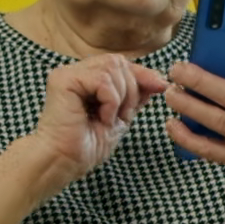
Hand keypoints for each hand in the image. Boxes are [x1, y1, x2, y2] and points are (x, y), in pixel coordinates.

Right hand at [32, 52, 169, 180]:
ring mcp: (68, 73)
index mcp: (87, 79)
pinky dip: (110, 100)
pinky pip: (102, 79)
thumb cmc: (86, 146)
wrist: (64, 162)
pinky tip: (101, 117)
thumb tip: (158, 80)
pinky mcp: (63, 79)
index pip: (120, 64)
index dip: (142, 74)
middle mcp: (76, 72)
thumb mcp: (120, 118)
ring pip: (112, 67)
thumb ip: (135, 97)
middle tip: (122, 116)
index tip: (161, 86)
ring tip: (109, 118)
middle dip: (131, 89)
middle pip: (118, 62)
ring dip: (120, 96)